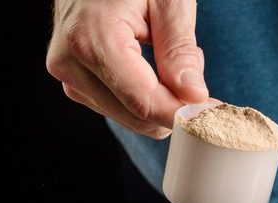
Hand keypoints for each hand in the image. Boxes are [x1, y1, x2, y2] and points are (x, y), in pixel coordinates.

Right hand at [46, 0, 209, 138]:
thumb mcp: (168, 1)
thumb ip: (179, 50)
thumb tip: (193, 96)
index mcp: (92, 39)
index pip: (143, 101)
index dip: (181, 113)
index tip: (210, 112)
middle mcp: (71, 64)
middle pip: (137, 116)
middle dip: (173, 102)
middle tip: (192, 67)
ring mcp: (68, 76)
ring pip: (130, 117)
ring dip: (159, 99)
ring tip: (166, 55)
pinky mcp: (74, 82)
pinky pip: (119, 108)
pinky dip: (143, 97)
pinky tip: (150, 65)